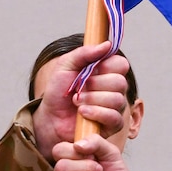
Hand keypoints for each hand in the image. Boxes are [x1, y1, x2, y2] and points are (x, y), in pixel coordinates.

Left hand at [31, 44, 130, 159]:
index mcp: (106, 72)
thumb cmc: (59, 91)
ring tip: (77, 101)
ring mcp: (115, 107)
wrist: (50, 117)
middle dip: (95, 85)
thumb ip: (84, 53)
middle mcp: (114, 89)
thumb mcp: (65, 65)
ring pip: (117, 100)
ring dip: (92, 100)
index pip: (121, 64)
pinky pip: (114, 118)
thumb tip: (107, 45)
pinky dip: (96, 113)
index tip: (90, 70)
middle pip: (120, 82)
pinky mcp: (112, 125)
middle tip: (78, 89)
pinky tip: (82, 112)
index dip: (106, 67)